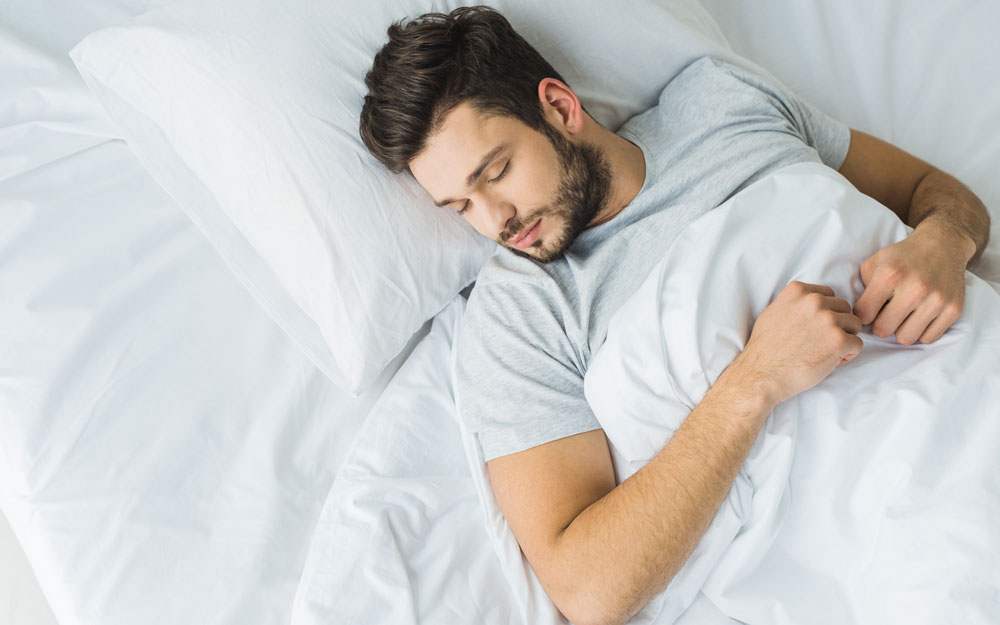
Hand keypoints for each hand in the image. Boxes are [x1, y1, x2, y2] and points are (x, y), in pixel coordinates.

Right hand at [733, 281, 863, 405]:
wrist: (762, 375)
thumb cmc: (766, 349)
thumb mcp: (772, 313)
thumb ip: (793, 303)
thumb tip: (807, 303)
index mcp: (798, 291)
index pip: (828, 294)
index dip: (825, 312)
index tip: (815, 328)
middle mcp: (814, 301)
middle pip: (844, 307)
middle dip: (838, 324)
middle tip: (822, 342)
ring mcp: (828, 320)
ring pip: (854, 324)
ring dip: (845, 338)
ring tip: (827, 351)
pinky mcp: (838, 340)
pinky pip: (857, 344)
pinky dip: (848, 355)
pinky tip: (831, 361)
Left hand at [852, 223, 969, 345]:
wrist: (943, 244)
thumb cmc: (904, 256)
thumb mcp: (876, 261)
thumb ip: (862, 286)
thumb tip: (857, 314)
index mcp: (890, 275)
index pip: (864, 314)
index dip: (863, 315)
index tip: (869, 310)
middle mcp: (915, 288)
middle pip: (883, 330)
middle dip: (881, 324)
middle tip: (886, 314)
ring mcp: (936, 300)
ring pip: (906, 338)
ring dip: (901, 330)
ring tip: (903, 316)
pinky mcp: (953, 308)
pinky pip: (928, 338)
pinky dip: (921, 331)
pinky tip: (920, 317)